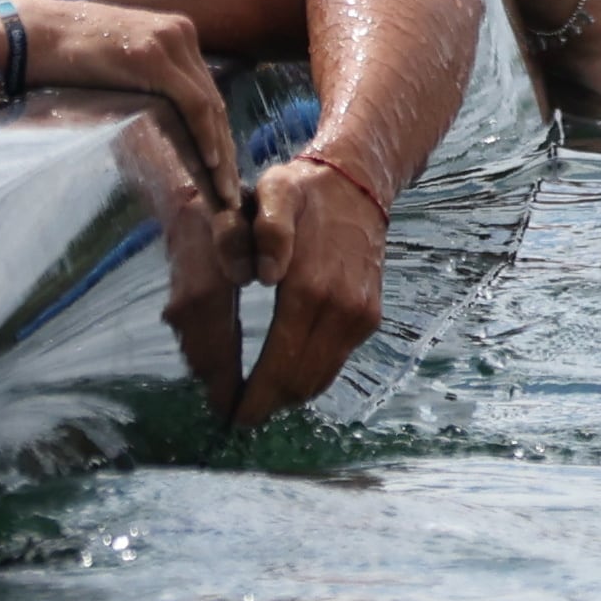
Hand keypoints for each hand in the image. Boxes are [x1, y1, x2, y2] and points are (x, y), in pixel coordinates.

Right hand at [10, 0, 240, 210]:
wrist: (30, 34)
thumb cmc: (64, 56)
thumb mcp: (119, 66)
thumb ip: (146, 85)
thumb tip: (162, 129)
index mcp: (176, 34)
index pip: (207, 94)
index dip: (220, 135)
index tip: (225, 174)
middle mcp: (181, 34)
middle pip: (215, 102)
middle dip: (227, 150)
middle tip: (231, 192)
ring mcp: (169, 42)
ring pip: (211, 105)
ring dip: (222, 151)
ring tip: (225, 190)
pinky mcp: (153, 56)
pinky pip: (193, 102)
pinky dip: (205, 134)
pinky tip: (212, 162)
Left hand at [233, 154, 389, 426]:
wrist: (358, 185)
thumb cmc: (304, 192)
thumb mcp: (274, 192)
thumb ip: (266, 230)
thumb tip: (264, 275)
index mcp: (310, 289)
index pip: (280, 364)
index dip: (255, 397)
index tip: (231, 415)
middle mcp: (340, 310)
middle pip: (300, 382)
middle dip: (268, 404)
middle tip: (238, 414)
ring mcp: (359, 317)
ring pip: (320, 379)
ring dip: (289, 396)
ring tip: (257, 401)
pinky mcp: (368, 318)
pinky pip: (335, 363)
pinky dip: (309, 377)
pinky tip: (285, 375)